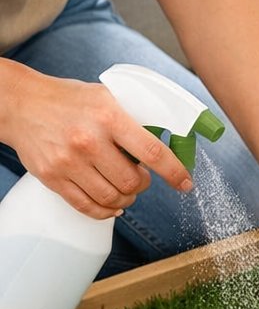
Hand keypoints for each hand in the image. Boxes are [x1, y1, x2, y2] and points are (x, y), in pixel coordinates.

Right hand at [2, 66, 192, 218]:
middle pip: (132, 182)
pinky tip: (112, 205)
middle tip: (141, 178)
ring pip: (112, 198)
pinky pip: (87, 206)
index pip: (152, 152)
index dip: (174, 172)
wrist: (23, 104)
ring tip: (125, 189)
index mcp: (109, 116)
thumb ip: (133, 117)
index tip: (185, 183)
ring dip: (126, 199)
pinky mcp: (53, 177)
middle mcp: (89, 140)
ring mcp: (69, 162)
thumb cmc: (69, 100)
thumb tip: (167, 139)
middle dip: (143, 184)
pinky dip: (105, 211)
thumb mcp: (107, 97)